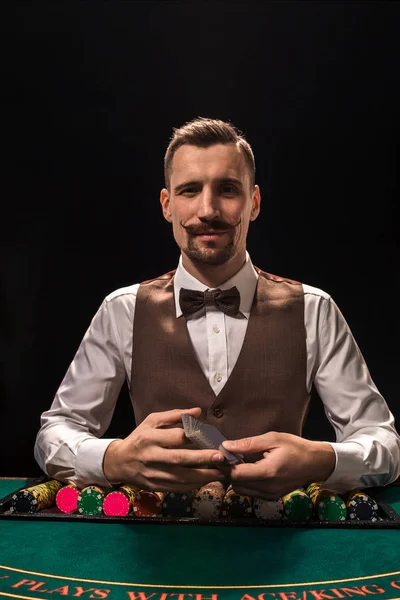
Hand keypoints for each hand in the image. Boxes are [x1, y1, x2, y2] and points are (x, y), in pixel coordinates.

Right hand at [103, 407, 225, 491]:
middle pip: (179, 458)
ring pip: (180, 477)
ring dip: (202, 476)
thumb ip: (175, 415)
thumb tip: (197, 411)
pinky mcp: (155, 487)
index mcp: (150, 438)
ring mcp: (153, 474)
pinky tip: (206, 481)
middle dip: (201, 459)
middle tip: (220, 457)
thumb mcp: (152, 421)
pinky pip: (177, 488)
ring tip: (220, 473)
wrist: (119, 462)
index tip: (212, 438)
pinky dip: (193, 485)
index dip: (194, 437)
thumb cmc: (139, 438)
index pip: (175, 437)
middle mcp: (151, 456)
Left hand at [222, 432, 335, 499]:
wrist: (315, 464)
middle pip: (236, 484)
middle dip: (229, 471)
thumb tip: (226, 446)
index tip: (223, 454)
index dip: (225, 465)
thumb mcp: (272, 439)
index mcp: (267, 472)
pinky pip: (251, 491)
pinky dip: (246, 482)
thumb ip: (248, 444)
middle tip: (231, 456)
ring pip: (242, 489)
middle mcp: (267, 488)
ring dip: (237, 477)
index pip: (236, 474)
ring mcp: (269, 495)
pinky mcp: (271, 497)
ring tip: (241, 462)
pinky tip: (251, 469)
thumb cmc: (295, 448)